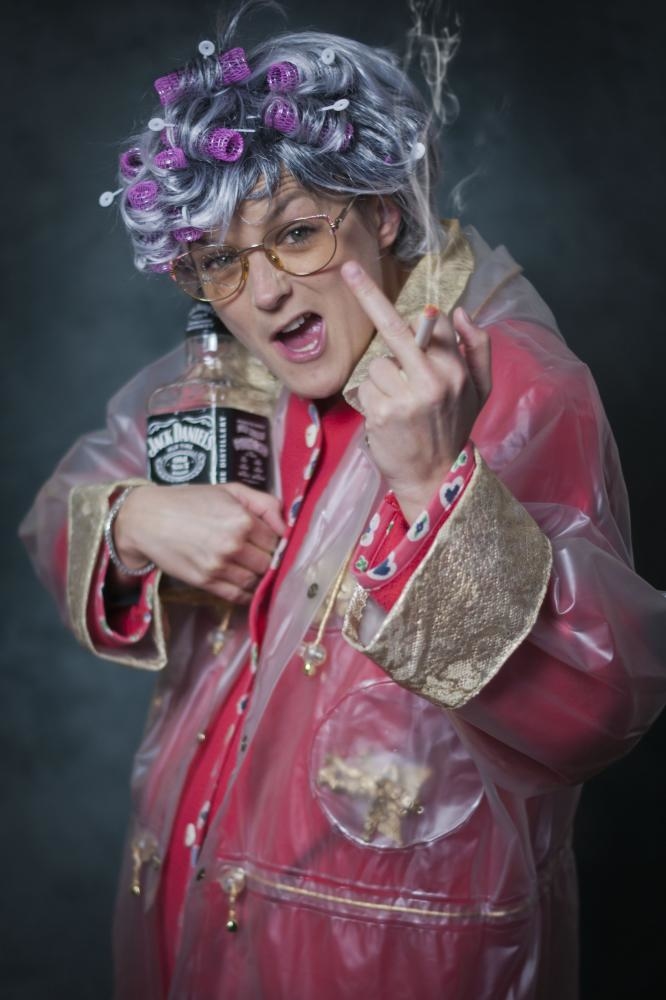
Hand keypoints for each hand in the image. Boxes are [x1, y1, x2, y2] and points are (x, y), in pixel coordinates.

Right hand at [112, 483, 285, 603]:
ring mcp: (219, 567)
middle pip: (269, 563)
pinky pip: (237, 595)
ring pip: (256, 581)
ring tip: (252, 567)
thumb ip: (264, 503)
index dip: (277, 541)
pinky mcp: (205, 582)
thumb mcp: (230, 490)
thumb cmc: (190, 500)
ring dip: (259, 577)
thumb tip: (286, 526)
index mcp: (242, 520)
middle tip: (263, 554)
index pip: (277, 540)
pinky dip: (246, 593)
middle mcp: (233, 545)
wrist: (148, 519)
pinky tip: (245, 583)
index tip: (272, 541)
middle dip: (269, 559)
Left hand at [341, 260, 491, 521]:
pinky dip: (370, 399)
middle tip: (349, 268)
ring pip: (376, 364)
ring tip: (396, 404)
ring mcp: (408, 397)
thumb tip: (458, 310)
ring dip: (380, 380)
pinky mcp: (383, 413)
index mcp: (458, 370)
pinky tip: (385, 416)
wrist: (434, 479)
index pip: (433, 323)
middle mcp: (435, 380)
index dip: (417, 312)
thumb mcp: (481, 391)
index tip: (392, 281)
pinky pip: (365, 387)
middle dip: (370, 295)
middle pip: (397, 327)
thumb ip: (478, 349)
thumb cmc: (453, 429)